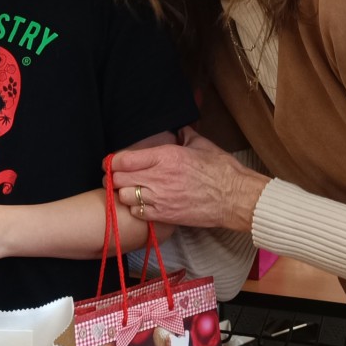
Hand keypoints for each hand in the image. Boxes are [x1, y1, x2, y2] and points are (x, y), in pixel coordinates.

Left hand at [109, 128, 269, 232]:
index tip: (111, 162)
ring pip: (125, 197)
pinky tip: (142, 204)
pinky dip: (135, 209)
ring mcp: (161, 199)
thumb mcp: (201, 144)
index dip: (113, 161)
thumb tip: (179, 129)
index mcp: (166, 156)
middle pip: (119, 178)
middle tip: (117, 176)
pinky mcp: (166, 216)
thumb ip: (184, 134)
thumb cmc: (221, 170)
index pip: (124, 159)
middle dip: (115, 176)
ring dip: (124, 193)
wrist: (234, 198)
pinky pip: (138, 213)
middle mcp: (159, 177)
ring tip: (129, 190)